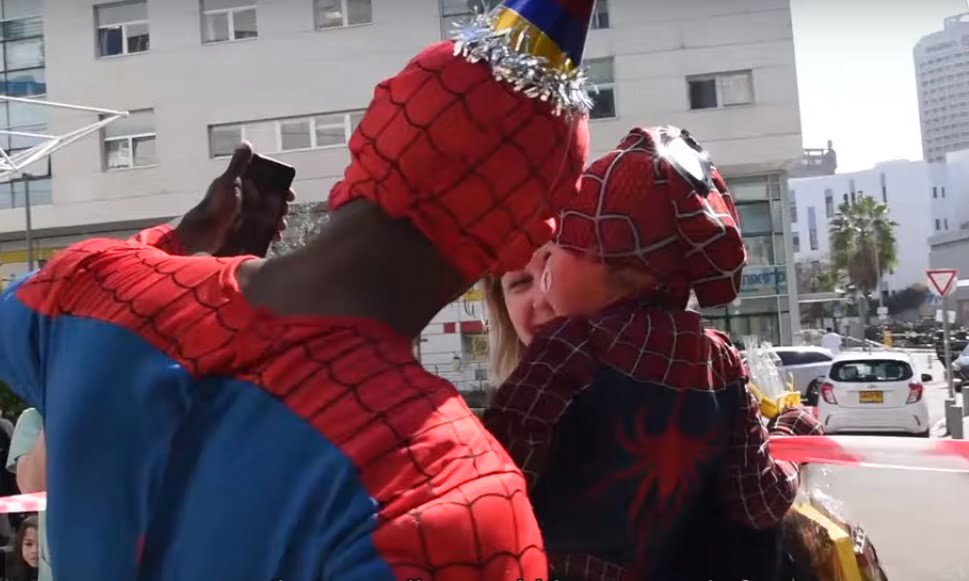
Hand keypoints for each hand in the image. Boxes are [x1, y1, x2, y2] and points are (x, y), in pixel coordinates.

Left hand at [175, 142, 295, 255]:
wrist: (204, 232)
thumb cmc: (216, 204)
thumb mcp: (229, 181)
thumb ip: (239, 164)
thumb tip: (246, 143)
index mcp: (242, 186)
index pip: (268, 184)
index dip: (281, 188)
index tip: (290, 195)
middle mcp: (245, 201)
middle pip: (271, 202)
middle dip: (281, 207)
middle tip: (284, 212)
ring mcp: (245, 217)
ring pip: (269, 218)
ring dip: (279, 221)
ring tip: (280, 227)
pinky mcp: (245, 232)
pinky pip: (263, 232)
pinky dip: (272, 234)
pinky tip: (276, 236)